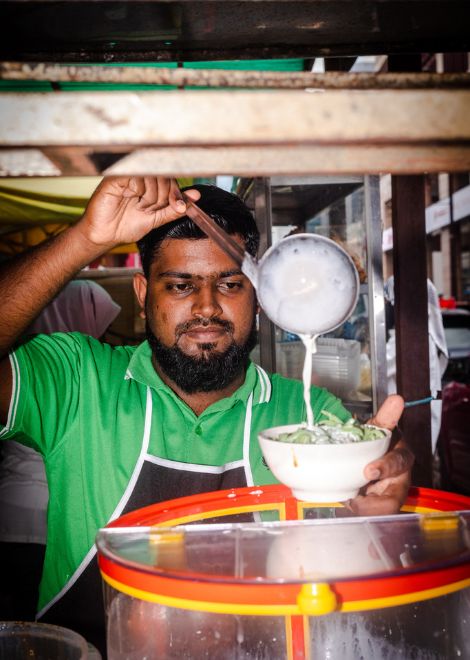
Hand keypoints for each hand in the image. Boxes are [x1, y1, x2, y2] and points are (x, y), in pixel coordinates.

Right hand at [77, 177, 200, 248]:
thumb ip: (175, 208)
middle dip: (163, 198)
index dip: (177, 192)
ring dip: (150, 196)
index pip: (172, 178)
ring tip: (139, 205)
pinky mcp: (116, 176)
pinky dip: (137, 190)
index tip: (177, 206)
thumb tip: (196, 195)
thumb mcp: (157, 219)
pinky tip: (128, 197)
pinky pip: (136, 177)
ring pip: (152, 176)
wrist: (106, 235)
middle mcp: (140, 176)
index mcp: (150, 183)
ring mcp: (128, 174)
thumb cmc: (127, 225)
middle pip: (164, 176)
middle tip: (149, 208)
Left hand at [346, 394, 413, 515]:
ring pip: (379, 511)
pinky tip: (340, 509)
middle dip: (374, 504)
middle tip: (353, 501)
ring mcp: (384, 495)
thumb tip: (397, 399)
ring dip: (362, 511)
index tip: (369, 470)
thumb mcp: (380, 428)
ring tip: (344, 506)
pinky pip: (365, 513)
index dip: (386, 467)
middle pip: (392, 499)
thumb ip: (387, 417)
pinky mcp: (372, 505)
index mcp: (401, 459)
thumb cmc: (378, 441)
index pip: (399, 464)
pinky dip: (353, 513)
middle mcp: (396, 481)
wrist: (367, 452)